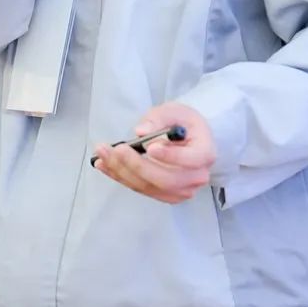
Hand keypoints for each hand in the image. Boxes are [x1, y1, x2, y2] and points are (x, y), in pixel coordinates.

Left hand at [92, 102, 216, 203]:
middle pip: (166, 179)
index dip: (170, 156)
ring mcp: (181, 190)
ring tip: (102, 154)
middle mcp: (196, 177)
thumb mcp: (174, 111)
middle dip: (137, 165)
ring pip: (149, 186)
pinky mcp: (165, 195)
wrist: (187, 138)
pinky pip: (141, 189)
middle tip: (116, 149)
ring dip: (122, 171)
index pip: (190, 160)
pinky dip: (121, 177)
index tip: (149, 147)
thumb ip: (158, 118)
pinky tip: (104, 165)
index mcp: (205, 153)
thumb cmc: (182, 123)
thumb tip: (141, 131)